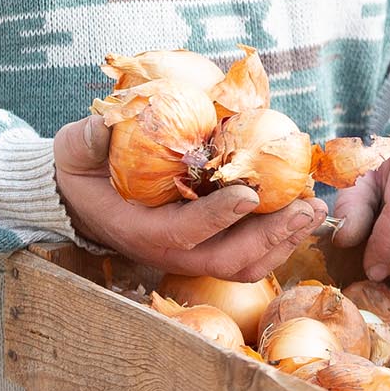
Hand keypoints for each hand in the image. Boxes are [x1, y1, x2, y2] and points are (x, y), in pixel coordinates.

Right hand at [52, 115, 323, 279]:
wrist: (82, 197)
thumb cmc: (82, 169)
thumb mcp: (74, 150)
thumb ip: (88, 139)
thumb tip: (102, 126)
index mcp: (140, 231)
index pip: (185, 231)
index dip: (219, 216)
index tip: (251, 193)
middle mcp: (170, 252)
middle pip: (229, 259)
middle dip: (272, 235)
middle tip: (306, 206)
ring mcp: (192, 254)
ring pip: (246, 264)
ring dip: (285, 240)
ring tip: (315, 209)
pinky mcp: (209, 246)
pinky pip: (250, 255)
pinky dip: (280, 238)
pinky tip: (302, 210)